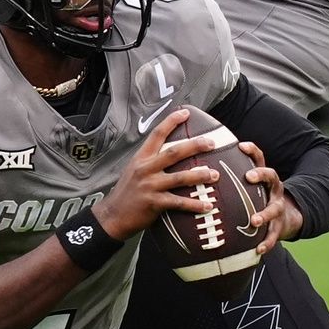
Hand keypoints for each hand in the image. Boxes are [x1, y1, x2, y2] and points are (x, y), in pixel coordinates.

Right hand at [91, 107, 219, 237]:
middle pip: (174, 153)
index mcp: (141, 158)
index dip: (171, 122)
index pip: (157, 134)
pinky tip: (208, 205)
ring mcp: (150, 186)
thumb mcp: (134, 170)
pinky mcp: (154, 203)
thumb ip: (150, 161)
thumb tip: (171, 153)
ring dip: (200, 175)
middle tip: (211, 143)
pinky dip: (195, 204)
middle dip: (195, 146)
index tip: (185, 113)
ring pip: (179, 178)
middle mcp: (146, 169)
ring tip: (215, 175)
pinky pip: (179, 202)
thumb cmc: (126, 193)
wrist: (113, 216)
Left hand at [238, 141, 297, 250]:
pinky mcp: (279, 227)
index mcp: (264, 178)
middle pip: (272, 177)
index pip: (260, 159)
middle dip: (261, 175)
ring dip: (264, 214)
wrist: (286, 217)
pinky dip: (267, 243)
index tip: (241, 145)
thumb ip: (231, 178)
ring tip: (254, 221)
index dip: (252, 151)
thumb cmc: (257, 198)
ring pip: (274, 209)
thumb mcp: (249, 186)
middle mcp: (273, 189)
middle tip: (249, 176)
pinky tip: (258, 250)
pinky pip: (273, 236)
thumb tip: (200, 167)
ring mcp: (278, 207)